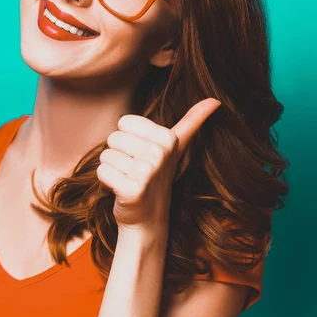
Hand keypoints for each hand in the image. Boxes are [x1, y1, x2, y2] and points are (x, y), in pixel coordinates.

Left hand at [96, 99, 221, 234]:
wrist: (148, 216)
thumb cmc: (156, 175)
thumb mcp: (175, 147)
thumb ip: (191, 122)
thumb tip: (214, 100)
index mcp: (168, 138)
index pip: (124, 122)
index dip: (127, 139)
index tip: (141, 154)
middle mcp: (159, 154)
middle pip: (113, 138)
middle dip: (118, 154)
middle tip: (133, 169)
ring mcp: (147, 173)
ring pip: (106, 155)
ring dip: (113, 169)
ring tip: (128, 179)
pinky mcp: (132, 190)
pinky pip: (102, 172)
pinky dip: (106, 182)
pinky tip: (121, 190)